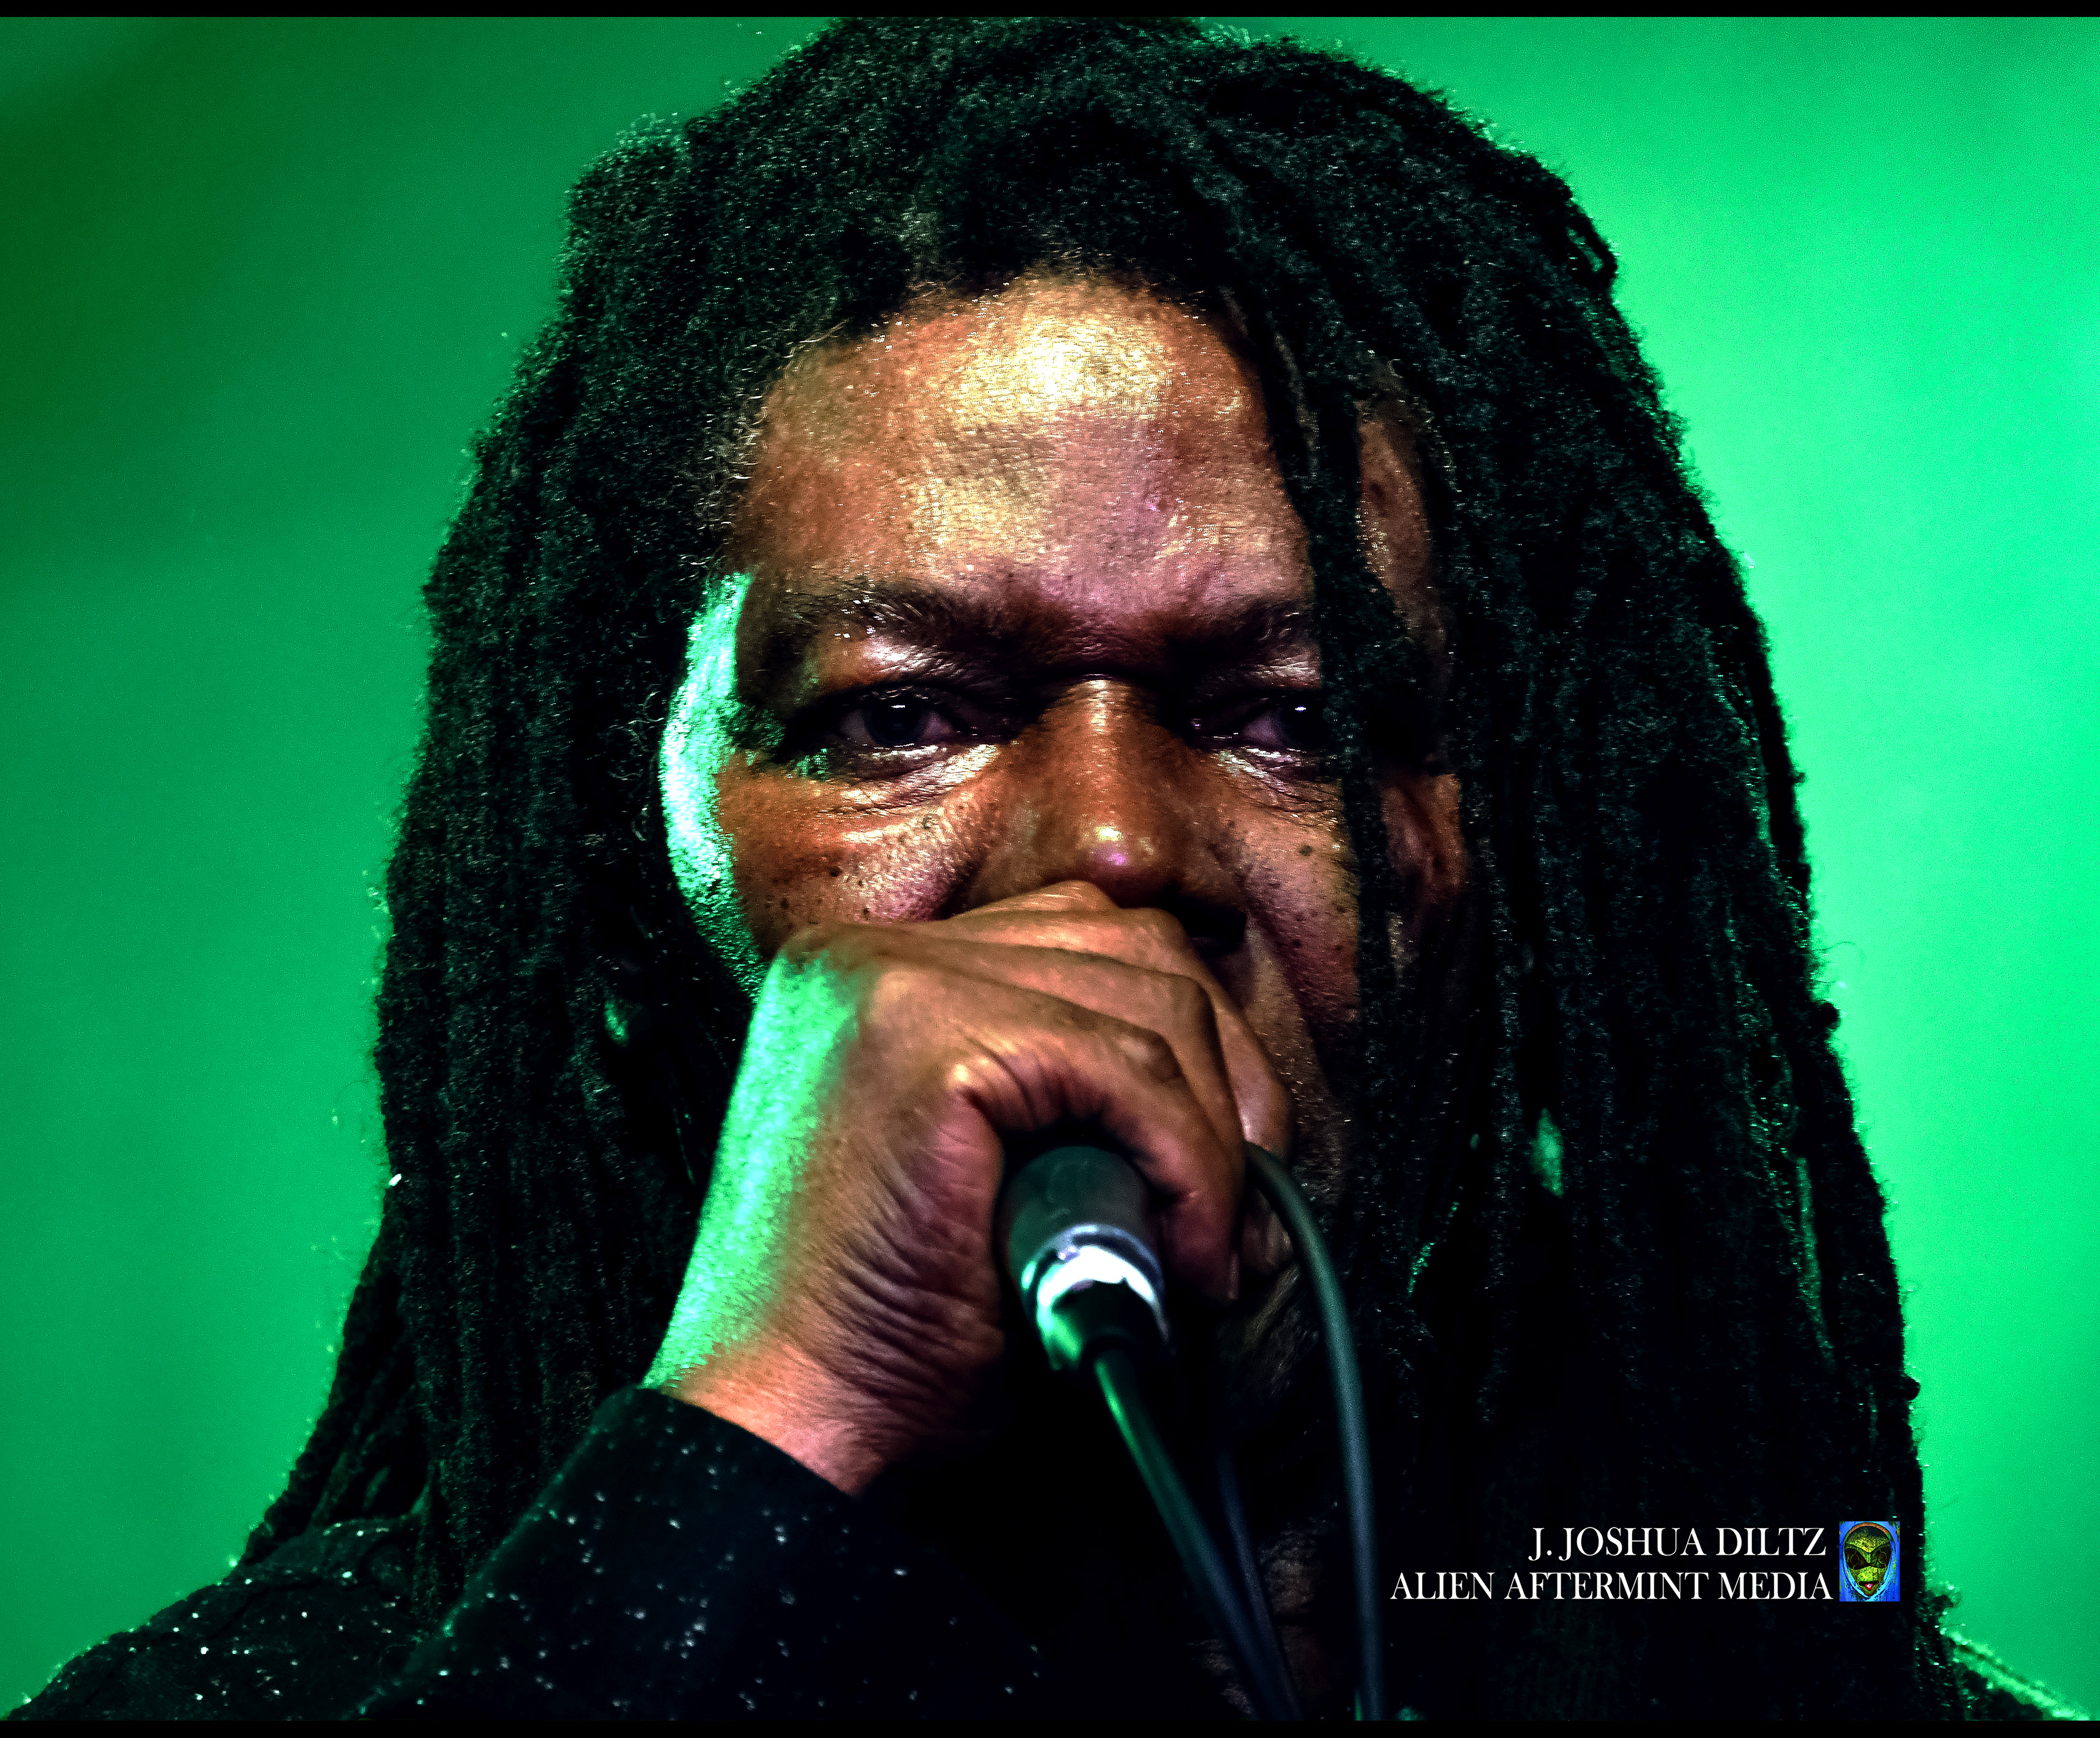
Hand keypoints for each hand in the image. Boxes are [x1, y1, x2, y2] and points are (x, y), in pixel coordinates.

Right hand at [647, 882, 1290, 1492]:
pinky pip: (1129, 1068)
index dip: (1181, 1042)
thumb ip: (1073, 1104)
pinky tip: (1181, 1255)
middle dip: (1220, 1075)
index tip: (1228, 1158)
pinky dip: (1187, 1162)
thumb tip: (1239, 1108)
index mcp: (872, 974)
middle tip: (1240, 1209)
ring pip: (1147, 998)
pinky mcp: (928, 1035)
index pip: (1082, 938)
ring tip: (1202, 1249)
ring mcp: (891, 979)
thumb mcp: (996, 1181)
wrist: (783, 1420)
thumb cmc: (883, 1334)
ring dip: (1209, 1133)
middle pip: (1128, 946)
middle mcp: (871, 952)